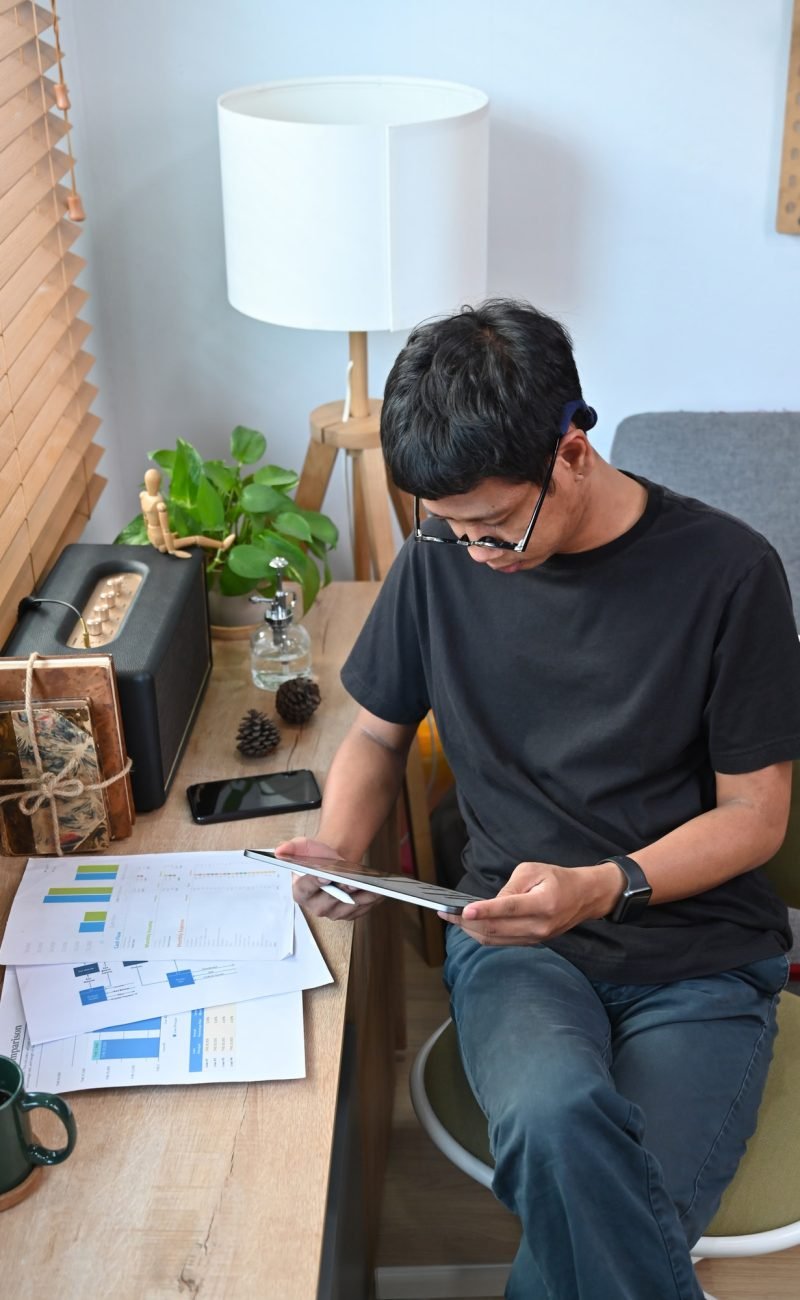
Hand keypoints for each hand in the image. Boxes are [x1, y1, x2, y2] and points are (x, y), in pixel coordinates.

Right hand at [274, 836, 384, 919]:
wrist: (332, 863)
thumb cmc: (316, 857)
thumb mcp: (301, 847)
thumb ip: (290, 848)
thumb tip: (280, 850)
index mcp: (300, 892)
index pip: (306, 888)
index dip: (314, 882)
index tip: (324, 876)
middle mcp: (315, 906)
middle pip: (329, 902)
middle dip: (341, 891)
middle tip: (351, 882)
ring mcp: (333, 912)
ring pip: (348, 907)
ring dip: (360, 898)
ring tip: (371, 887)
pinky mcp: (349, 914)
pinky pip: (362, 909)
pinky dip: (371, 901)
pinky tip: (379, 891)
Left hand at [442, 860, 621, 946]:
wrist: (584, 897)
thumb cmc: (557, 878)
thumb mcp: (533, 870)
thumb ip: (510, 887)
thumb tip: (488, 905)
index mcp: (543, 904)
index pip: (508, 909)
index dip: (484, 911)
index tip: (463, 911)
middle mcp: (540, 926)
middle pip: (497, 929)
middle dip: (467, 923)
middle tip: (446, 913)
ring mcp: (537, 938)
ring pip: (496, 939)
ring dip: (470, 931)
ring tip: (452, 919)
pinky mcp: (532, 943)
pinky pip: (502, 942)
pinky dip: (483, 934)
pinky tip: (469, 925)